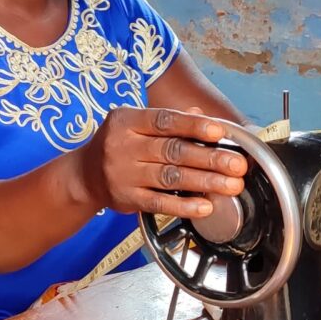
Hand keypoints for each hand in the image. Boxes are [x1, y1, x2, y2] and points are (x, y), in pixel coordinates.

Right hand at [77, 107, 246, 218]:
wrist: (83, 175)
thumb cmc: (116, 144)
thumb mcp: (133, 124)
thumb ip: (165, 120)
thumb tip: (200, 113)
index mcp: (126, 121)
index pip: (164, 121)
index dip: (193, 125)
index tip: (220, 131)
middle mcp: (122, 146)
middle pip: (172, 151)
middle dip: (209, 158)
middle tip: (238, 164)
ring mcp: (123, 174)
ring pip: (170, 178)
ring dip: (204, 182)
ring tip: (231, 185)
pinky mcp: (126, 199)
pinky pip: (159, 203)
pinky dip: (184, 205)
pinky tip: (205, 206)